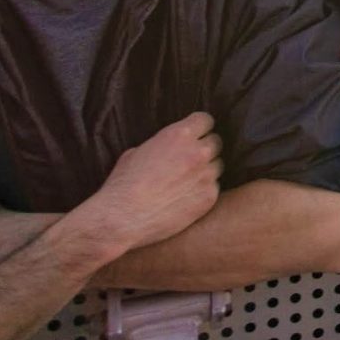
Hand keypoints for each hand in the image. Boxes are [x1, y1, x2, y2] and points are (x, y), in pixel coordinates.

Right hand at [71, 111, 223, 255]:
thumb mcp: (136, 152)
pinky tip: (186, 198)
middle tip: (190, 160)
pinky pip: (214, 188)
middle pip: (215, 142)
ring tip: (187, 181)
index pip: (205, 120)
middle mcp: (198, 152)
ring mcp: (206, 175)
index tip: (195, 135)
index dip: (199, 128)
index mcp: (179, 135)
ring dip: (206, 170)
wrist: (121, 219)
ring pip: (217, 165)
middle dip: (204, 149)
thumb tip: (167, 147)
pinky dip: (203, 191)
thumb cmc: (123, 185)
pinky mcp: (209, 197)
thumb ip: (160, 145)